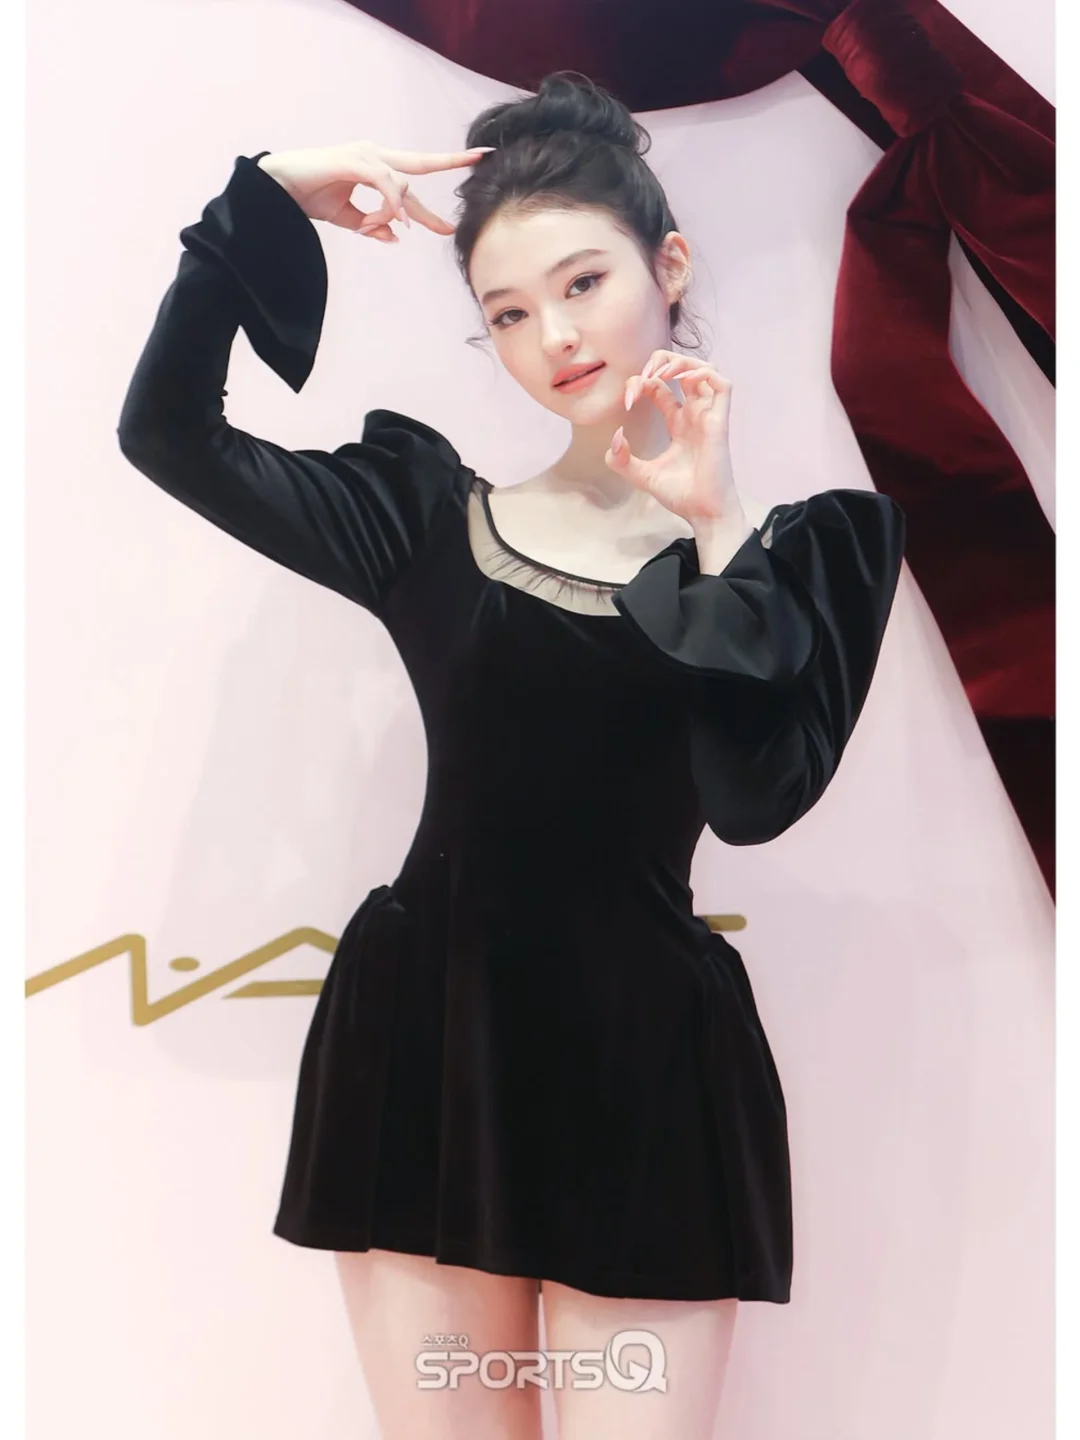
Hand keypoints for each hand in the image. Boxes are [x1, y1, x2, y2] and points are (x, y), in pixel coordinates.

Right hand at [256, 140, 494, 239]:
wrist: (275, 188)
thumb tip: (395, 237)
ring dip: (396, 214)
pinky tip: (395, 222)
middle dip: (451, 161)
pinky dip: (392, 204)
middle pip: (420, 162)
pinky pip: (384, 184)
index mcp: (374, 167)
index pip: (414, 175)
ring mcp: (364, 154)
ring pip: (401, 184)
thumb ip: (372, 225)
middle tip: (481, 158)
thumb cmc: (307, 196)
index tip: (467, 183)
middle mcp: (374, 155)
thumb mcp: (347, 218)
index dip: (440, 178)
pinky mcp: (353, 160)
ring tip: (381, 229)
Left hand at [607, 350, 743, 525]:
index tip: (627, 401)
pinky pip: (721, 384)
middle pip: (684, 368)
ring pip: (705, 369)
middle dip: (661, 362)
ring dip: (682, 362)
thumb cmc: (681, 495)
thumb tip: (617, 436)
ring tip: (661, 374)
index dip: (641, 384)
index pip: (661, 387)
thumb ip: (622, 459)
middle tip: (644, 376)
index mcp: (678, 422)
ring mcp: (708, 416)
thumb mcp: (641, 475)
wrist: (702, 513)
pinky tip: (680, 381)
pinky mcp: (720, 422)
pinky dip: (702, 373)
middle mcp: (694, 414)